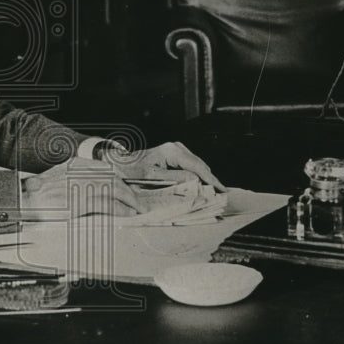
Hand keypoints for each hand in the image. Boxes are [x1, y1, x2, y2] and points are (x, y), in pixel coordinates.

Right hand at [20, 158, 147, 219]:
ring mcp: (81, 186)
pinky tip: (127, 214)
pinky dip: (122, 210)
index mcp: (74, 164)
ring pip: (115, 191)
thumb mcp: (57, 179)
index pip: (106, 168)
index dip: (121, 179)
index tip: (128, 187)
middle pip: (113, 179)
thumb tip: (96, 189)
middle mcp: (80, 172)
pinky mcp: (81, 201)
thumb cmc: (37, 195)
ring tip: (137, 209)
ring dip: (130, 201)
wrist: (22, 201)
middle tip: (138, 201)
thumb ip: (75, 180)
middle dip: (129, 191)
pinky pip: (108, 205)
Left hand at [106, 141, 225, 191]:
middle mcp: (176, 147)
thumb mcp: (154, 178)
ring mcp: (177, 150)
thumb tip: (196, 181)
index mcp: (172, 151)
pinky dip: (196, 176)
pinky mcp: (176, 155)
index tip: (221, 190)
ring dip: (204, 179)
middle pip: (200, 165)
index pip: (197, 166)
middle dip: (209, 181)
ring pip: (197, 166)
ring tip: (213, 194)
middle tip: (220, 196)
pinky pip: (191, 166)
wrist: (122, 164)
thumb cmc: (134, 171)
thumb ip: (176, 179)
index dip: (211, 180)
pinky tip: (200, 187)